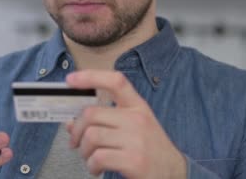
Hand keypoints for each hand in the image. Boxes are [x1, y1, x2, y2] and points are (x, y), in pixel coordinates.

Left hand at [66, 71, 185, 178]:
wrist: (175, 172)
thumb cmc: (149, 149)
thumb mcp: (133, 127)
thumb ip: (105, 121)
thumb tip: (71, 123)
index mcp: (138, 106)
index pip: (115, 81)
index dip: (91, 76)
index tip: (70, 80)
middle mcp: (137, 119)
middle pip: (91, 114)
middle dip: (76, 130)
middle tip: (75, 142)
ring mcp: (136, 140)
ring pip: (91, 136)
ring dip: (83, 150)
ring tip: (90, 158)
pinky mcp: (134, 161)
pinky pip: (98, 157)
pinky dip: (91, 165)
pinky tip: (97, 169)